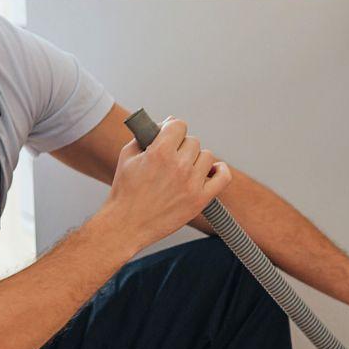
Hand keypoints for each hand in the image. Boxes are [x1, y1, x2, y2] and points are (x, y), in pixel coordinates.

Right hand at [101, 116, 230, 250]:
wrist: (127, 224)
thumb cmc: (125, 192)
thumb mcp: (127, 156)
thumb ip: (146, 135)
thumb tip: (166, 123)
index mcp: (160, 152)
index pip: (179, 125)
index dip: (173, 129)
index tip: (169, 136)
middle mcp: (179, 166)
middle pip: (193, 141)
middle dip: (182, 147)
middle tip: (172, 158)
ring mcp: (192, 184)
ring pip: (207, 156)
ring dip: (197, 160)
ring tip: (184, 169)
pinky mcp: (200, 199)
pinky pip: (223, 177)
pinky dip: (220, 170)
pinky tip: (211, 171)